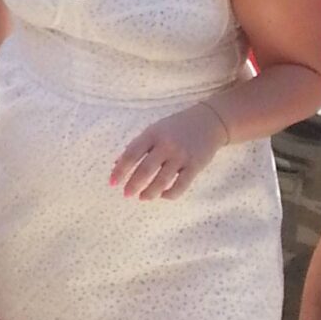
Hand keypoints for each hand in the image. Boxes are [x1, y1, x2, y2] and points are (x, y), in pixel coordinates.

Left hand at [110, 101, 227, 198]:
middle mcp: (166, 145)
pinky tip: (162, 195)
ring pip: (162, 180)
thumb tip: (117, 163)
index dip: (120, 170)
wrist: (208, 122)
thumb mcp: (154, 130)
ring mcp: (181, 156)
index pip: (131, 154)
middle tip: (126, 194)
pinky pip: (181, 186)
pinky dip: (169, 194)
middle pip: (145, 170)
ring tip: (142, 197)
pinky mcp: (195, 166)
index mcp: (152, 134)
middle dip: (133, 184)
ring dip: (150, 192)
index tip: (112, 182)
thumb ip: (137, 145)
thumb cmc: (176, 127)